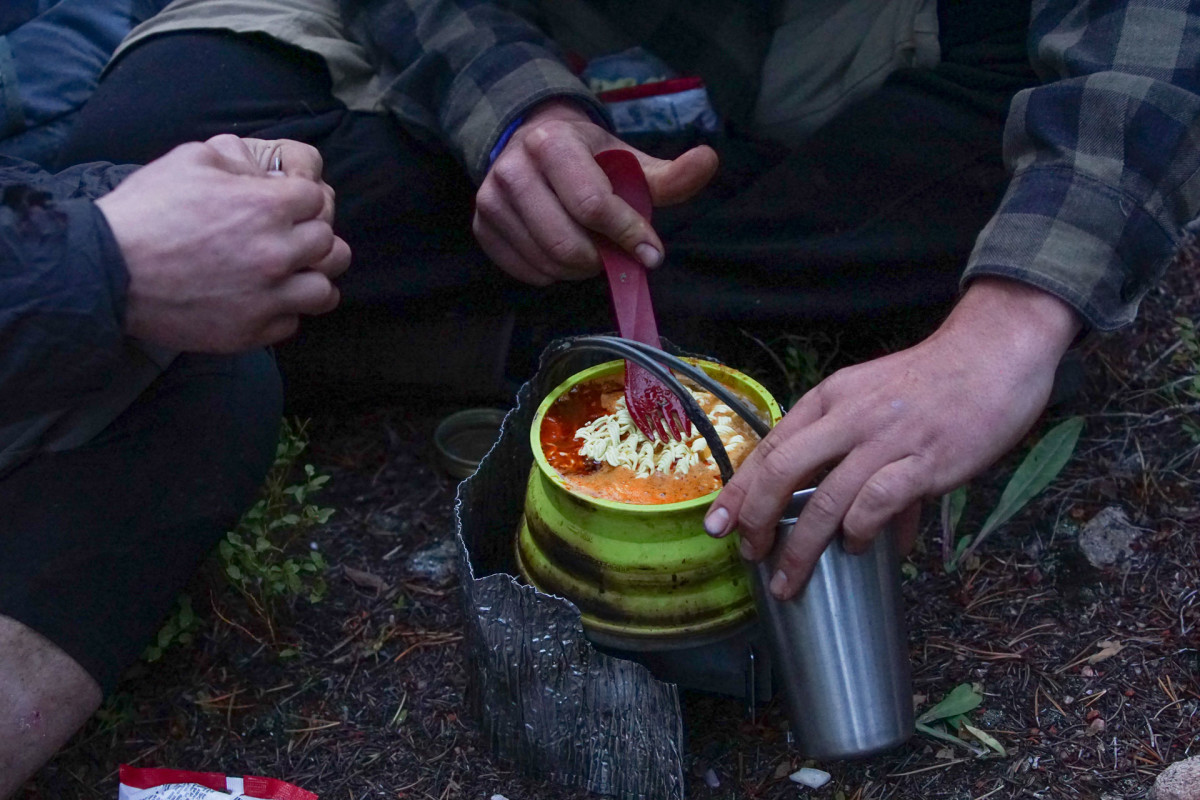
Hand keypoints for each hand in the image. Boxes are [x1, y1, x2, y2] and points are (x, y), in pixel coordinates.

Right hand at [97, 135, 350, 351]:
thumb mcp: (191, 159)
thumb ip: (241, 161)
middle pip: (330, 245)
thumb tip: (270, 173)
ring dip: (311, 279)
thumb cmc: (146, 210)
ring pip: (324, 291)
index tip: (285, 204)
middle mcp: (276, 253)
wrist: (106, 271)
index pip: (317, 198)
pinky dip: (282, 312)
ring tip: (290, 274)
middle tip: (289, 238)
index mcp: (266, 206)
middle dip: (311, 236)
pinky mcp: (251, 331)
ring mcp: (267, 297)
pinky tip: (261, 299)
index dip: (301, 198)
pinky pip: (292, 324)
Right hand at [473, 99, 717, 284]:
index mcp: (551, 143)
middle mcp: (512, 170)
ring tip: (592, 249)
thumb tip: (708, 161)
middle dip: (602, 258)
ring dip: (579, 269)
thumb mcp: (628, 160)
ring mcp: (490, 200)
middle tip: (616, 253)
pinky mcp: (481, 227)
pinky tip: (563, 254)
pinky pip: (525, 272)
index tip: (651, 252)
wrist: (532, 143)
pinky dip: (553, 273)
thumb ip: (668, 173)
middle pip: (566, 243)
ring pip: (546, 262)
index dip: (627, 234)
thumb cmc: (589, 158)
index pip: (592, 205)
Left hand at [703, 278, 1081, 599]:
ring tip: (792, 578)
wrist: (995, 351)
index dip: (740, 489)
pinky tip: (860, 549)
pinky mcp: (924, 460)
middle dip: (755, 519)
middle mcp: (848, 416)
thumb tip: (858, 523)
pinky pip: (875, 505)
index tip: (719, 523)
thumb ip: (857, 454)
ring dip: (802, 548)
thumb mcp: (878, 401)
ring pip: (824, 500)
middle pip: (781, 471)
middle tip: (749, 555)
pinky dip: (861, 533)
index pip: (770, 446)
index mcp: (830, 398)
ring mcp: (885, 438)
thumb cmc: (936, 381)